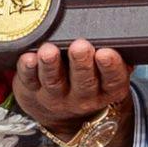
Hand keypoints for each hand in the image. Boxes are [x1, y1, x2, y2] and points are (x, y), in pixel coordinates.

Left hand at [12, 38, 129, 134]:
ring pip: (54, 82)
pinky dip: (27, 69)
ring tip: (49, 51)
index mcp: (107, 90)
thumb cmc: (90, 80)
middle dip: (81, 63)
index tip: (105, 52)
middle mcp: (83, 98)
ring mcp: (56, 97)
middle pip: (84, 82)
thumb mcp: (107, 74)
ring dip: (51, 65)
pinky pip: (29, 81)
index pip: (113, 80)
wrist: (64, 115)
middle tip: (79, 46)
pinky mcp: (32, 92)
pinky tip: (28, 58)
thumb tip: (120, 31)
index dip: (111, 67)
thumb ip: (116, 57)